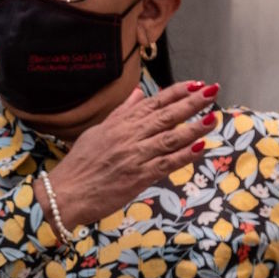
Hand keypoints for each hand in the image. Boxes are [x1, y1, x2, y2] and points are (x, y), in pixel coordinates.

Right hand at [37, 80, 219, 230]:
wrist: (65, 193)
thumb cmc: (80, 164)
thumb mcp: (99, 131)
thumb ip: (121, 113)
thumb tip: (138, 93)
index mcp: (120, 124)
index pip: (154, 102)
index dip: (177, 92)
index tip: (197, 84)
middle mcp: (129, 136)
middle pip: (165, 116)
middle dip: (191, 102)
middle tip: (213, 91)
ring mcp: (134, 156)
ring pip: (169, 138)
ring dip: (193, 127)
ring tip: (213, 117)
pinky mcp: (137, 177)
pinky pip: (165, 164)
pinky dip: (184, 155)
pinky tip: (200, 147)